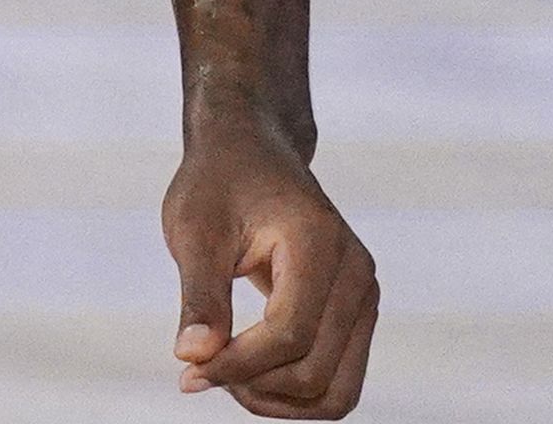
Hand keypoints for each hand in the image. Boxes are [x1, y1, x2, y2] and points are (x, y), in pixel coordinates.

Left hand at [165, 120, 378, 415]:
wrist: (252, 153)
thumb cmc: (218, 184)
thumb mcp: (193, 228)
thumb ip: (199, 295)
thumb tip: (193, 357)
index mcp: (319, 244)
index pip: (289, 334)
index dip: (236, 365)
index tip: (187, 369)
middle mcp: (357, 275)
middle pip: (314, 371)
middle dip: (252, 386)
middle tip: (197, 370)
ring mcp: (365, 298)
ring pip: (336, 392)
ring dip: (277, 401)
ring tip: (223, 376)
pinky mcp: (357, 315)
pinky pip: (338, 381)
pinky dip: (294, 393)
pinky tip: (247, 374)